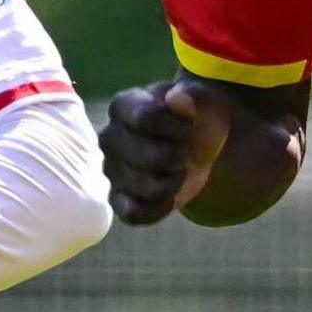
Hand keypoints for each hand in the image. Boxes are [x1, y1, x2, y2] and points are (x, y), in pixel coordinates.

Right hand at [100, 80, 231, 225]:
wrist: (197, 146)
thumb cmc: (195, 118)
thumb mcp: (203, 101)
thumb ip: (192, 97)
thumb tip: (176, 98)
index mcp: (123, 106)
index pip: (147, 118)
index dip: (179, 128)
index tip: (189, 126)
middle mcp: (108, 138)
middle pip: (151, 158)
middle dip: (180, 157)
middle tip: (186, 151)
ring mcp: (111, 171)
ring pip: (147, 188)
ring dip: (175, 182)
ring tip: (178, 170)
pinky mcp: (117, 199)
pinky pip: (135, 214)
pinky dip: (160, 207)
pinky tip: (171, 194)